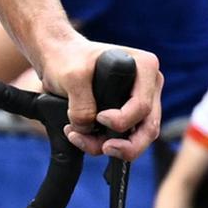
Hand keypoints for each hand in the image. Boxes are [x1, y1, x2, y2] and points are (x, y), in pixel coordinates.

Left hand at [41, 37, 161, 160]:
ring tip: (79, 138)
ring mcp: (140, 102)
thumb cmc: (68, 59)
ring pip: (137, 138)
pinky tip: (81, 137)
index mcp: (145, 67)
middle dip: (127, 146)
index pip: (143, 106)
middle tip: (104, 149)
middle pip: (148, 128)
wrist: (58, 59)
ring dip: (110, 147)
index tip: (99, 118)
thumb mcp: (72, 76)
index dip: (122, 120)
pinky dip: (103, 144)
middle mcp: (148, 85)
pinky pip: (123, 139)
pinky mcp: (128, 116)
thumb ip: (81, 104)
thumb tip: (89, 128)